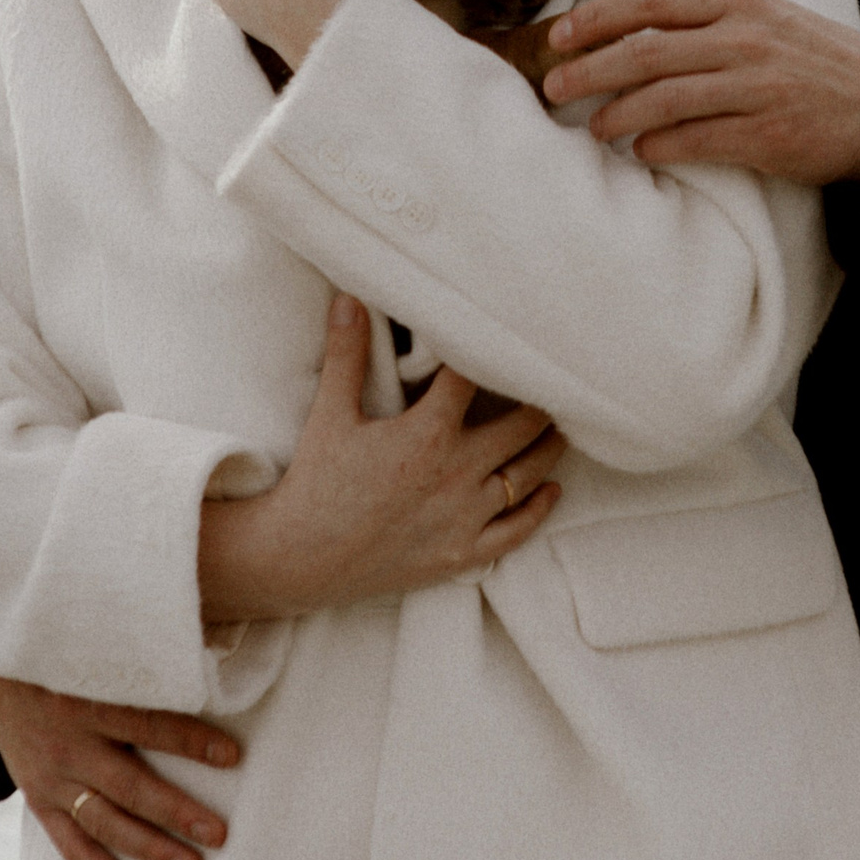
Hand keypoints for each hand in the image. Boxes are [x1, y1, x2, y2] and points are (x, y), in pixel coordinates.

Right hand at [0, 665, 241, 859]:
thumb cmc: (67, 659)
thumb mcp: (98, 650)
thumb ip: (143, 664)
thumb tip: (203, 658)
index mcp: (88, 699)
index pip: (147, 724)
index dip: (189, 741)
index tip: (232, 756)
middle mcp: (70, 744)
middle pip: (129, 785)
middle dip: (176, 811)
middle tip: (218, 834)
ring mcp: (52, 779)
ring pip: (105, 823)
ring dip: (151, 848)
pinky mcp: (40, 802)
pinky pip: (73, 848)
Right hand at [199, 295, 566, 622]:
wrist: (300, 560)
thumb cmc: (314, 483)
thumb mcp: (330, 414)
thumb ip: (347, 355)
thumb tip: (350, 298)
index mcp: (429, 432)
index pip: (476, 379)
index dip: (492, 355)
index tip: (508, 339)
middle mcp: (458, 473)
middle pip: (522, 426)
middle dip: (539, 402)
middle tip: (553, 383)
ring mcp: (465, 517)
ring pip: (528, 475)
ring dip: (548, 448)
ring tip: (559, 427)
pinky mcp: (462, 553)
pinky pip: (517, 530)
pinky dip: (539, 507)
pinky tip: (552, 490)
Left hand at [542, 0, 859, 196]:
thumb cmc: (819, 62)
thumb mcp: (769, 18)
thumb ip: (710, 19)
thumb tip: (634, 31)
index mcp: (740, 1)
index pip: (651, 2)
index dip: (597, 18)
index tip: (560, 35)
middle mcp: (745, 39)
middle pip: (644, 53)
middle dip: (588, 70)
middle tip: (554, 87)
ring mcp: (757, 87)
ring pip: (662, 99)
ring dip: (617, 114)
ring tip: (594, 126)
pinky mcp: (767, 134)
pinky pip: (695, 140)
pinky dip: (659, 146)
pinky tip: (643, 150)